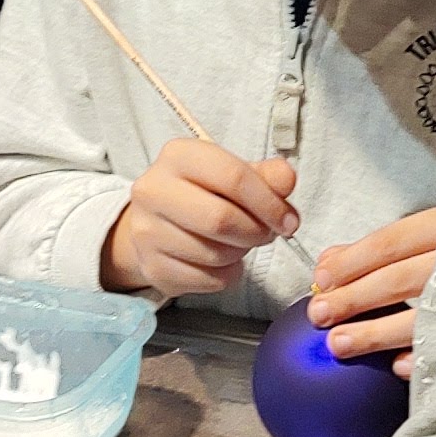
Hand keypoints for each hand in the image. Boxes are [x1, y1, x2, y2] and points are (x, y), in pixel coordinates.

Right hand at [103, 141, 299, 297]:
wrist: (157, 220)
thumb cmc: (202, 193)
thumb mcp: (233, 172)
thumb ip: (266, 176)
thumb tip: (286, 180)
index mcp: (178, 156)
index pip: (233, 177)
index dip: (269, 203)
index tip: (288, 220)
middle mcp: (154, 190)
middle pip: (220, 219)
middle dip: (255, 232)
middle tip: (266, 234)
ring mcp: (146, 231)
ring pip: (214, 254)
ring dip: (240, 254)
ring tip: (239, 242)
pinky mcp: (151, 266)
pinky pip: (206, 280)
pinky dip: (226, 275)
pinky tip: (222, 262)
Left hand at [310, 204, 435, 371]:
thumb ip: (385, 244)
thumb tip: (330, 259)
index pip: (389, 244)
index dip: (351, 262)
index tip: (321, 278)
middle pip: (395, 279)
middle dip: (352, 298)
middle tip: (319, 315)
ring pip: (417, 316)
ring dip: (374, 333)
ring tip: (340, 344)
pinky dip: (419, 357)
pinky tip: (394, 366)